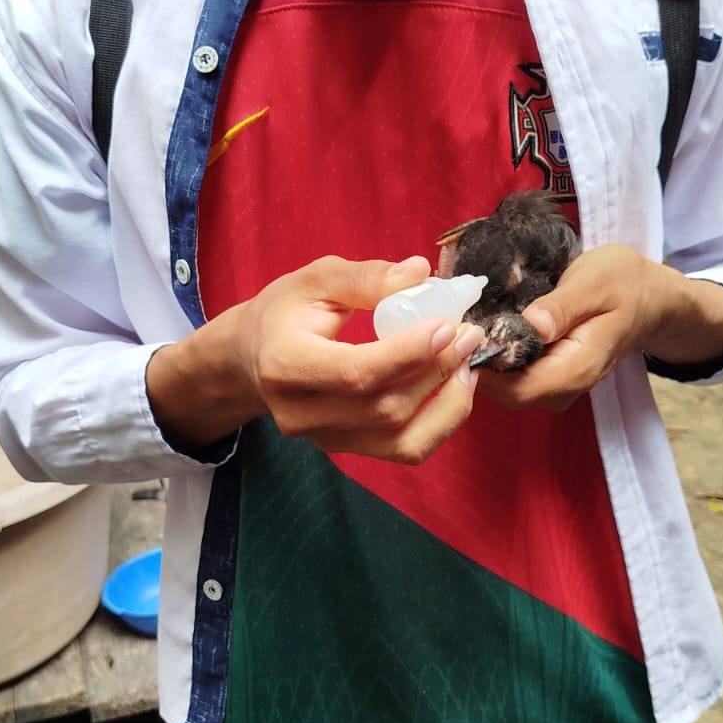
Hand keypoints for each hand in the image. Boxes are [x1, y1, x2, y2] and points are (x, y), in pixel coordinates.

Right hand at [231, 254, 483, 462]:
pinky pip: (404, 450)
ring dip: (447, 401)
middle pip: (383, 408)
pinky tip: (455, 385)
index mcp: (284, 364)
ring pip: (400, 439)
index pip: (354, 372)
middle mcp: (299, 413)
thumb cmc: (285, 312)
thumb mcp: (316, 280)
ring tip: (468, 360)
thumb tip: (420, 273)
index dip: (407, 353)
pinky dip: (441, 421)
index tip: (446, 325)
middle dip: (436, 370)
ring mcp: (322, 438)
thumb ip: (365, 277)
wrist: (253, 357)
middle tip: (469, 333)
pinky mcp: (344, 448)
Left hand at [472, 245, 722, 412]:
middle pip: (504, 394)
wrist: (648, 297)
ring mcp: (556, 386)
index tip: (459, 335)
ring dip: (479, 363)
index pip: (518, 389)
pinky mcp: (548, 377)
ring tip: (462, 325)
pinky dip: (491, 359)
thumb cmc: (623, 283)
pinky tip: (480, 331)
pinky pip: (510, 379)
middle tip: (450, 326)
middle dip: (473, 366)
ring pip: (503, 390)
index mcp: (577, 368)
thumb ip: (562, 306)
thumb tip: (532, 325)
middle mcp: (565, 387)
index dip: (482, 369)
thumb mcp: (594, 281)